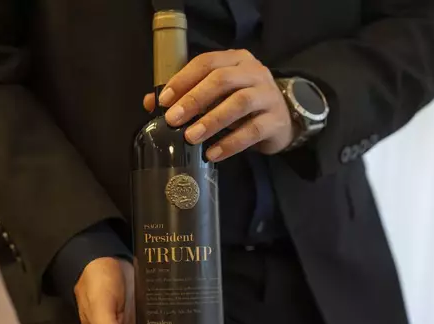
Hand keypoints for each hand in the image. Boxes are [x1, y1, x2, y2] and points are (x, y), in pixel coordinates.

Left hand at [144, 49, 293, 160]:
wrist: (282, 120)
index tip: (164, 101)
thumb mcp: (216, 95)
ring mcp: (268, 95)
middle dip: (194, 100)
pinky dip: (230, 143)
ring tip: (191, 137)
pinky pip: (252, 130)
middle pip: (222, 80)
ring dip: (211, 121)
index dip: (183, 80)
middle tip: (174, 120)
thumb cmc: (242, 104)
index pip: (206, 62)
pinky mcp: (276, 120)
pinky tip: (213, 153)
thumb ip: (186, 94)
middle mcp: (254, 72)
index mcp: (236, 60)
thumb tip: (150, 103)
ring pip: (239, 104)